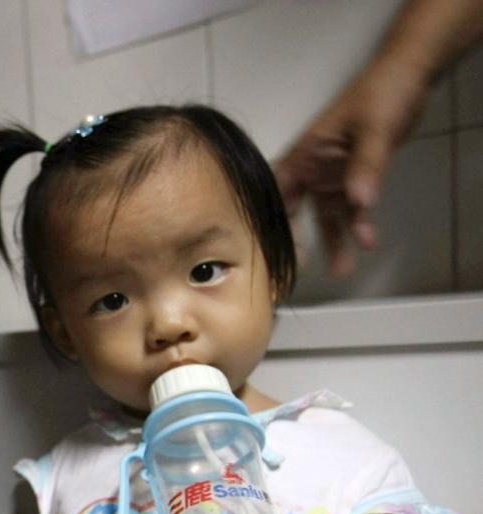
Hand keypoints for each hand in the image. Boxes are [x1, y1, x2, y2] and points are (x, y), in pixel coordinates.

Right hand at [274, 57, 428, 276]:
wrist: (409, 78)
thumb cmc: (380, 94)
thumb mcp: (373, 129)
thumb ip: (366, 165)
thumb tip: (359, 201)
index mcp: (304, 154)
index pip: (276, 191)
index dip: (268, 217)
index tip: (268, 246)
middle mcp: (311, 168)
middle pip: (295, 209)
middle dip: (296, 238)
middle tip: (297, 268)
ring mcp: (332, 175)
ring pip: (326, 214)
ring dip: (334, 240)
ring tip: (341, 270)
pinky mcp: (353, 179)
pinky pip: (352, 207)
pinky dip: (359, 224)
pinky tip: (367, 241)